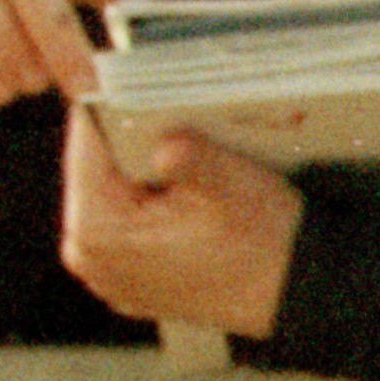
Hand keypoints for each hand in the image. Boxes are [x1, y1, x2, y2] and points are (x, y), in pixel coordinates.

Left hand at [56, 104, 301, 338]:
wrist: (294, 292)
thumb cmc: (264, 248)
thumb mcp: (230, 185)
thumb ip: (187, 155)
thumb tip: (160, 139)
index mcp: (98, 231)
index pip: (86, 140)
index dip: (115, 107)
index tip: (140, 88)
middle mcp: (89, 256)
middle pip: (94, 167)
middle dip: (129, 144)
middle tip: (176, 132)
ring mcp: (105, 272)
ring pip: (110, 193)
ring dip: (140, 174)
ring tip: (186, 173)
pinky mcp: (124, 278)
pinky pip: (124, 223)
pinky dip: (148, 207)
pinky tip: (185, 205)